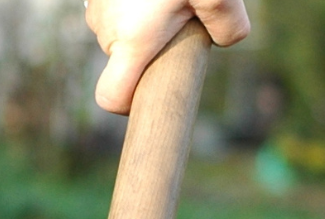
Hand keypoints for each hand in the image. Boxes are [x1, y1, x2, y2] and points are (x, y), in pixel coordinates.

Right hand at [86, 0, 249, 115]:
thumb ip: (229, 26)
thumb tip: (227, 41)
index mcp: (132, 40)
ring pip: (121, 34)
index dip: (129, 103)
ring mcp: (95, 8)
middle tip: (184, 15)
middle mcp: (107, 28)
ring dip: (145, 24)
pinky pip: (115, 11)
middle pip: (126, 63)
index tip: (152, 90)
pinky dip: (134, 5)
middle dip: (154, 50)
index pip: (111, 97)